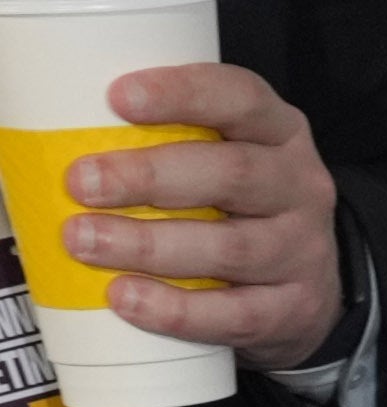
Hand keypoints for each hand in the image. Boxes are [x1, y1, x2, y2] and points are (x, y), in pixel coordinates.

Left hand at [62, 65, 344, 363]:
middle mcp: (300, 187)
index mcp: (278, 133)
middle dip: (149, 177)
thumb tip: (59, 139)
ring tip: (86, 242)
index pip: (241, 98)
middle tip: (82, 184)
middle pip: (233, 175)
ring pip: (232, 248)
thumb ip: (170, 141)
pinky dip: (178, 309)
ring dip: (149, 245)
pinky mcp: (296, 309)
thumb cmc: (241, 208)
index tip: (117, 98)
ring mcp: (304, 252)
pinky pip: (237, 313)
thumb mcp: (224, 157)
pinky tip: (129, 298)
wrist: (306, 288)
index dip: (181, 94)